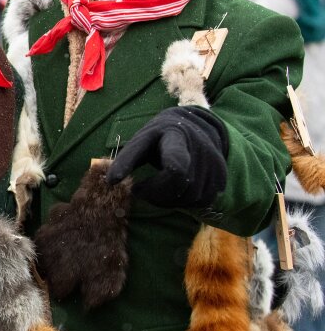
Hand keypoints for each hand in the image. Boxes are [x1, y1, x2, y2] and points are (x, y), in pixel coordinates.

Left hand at [107, 106, 227, 208]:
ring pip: (188, 197)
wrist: (195, 128)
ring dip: (166, 199)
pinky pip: (199, 203)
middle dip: (154, 192)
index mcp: (176, 136)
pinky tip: (173, 190)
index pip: (174, 160)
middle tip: (140, 189)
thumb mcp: (142, 139)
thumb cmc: (160, 137)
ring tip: (155, 187)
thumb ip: (127, 158)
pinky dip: (181, 202)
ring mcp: (214, 166)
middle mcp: (200, 150)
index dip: (159, 179)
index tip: (135, 189)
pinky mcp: (221, 179)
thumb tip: (110, 182)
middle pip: (177, 185)